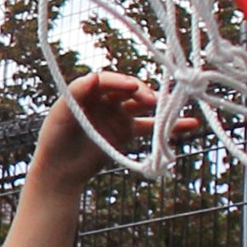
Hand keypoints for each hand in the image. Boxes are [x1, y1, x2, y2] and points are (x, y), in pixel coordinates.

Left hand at [37, 68, 163, 178]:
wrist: (60, 170)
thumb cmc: (54, 139)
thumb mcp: (60, 116)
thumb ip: (76, 95)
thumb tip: (94, 76)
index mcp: (88, 90)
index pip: (108, 80)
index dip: (120, 81)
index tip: (132, 86)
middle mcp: (105, 98)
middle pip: (128, 90)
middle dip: (141, 93)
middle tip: (151, 101)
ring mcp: (118, 114)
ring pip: (142, 105)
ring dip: (159, 105)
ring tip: (173, 107)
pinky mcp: (127, 131)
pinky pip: (150, 127)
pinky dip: (169, 126)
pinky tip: (191, 123)